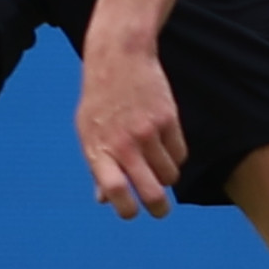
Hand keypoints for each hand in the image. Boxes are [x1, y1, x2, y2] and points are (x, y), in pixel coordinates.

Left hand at [75, 30, 185, 220]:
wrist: (119, 56)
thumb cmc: (100, 98)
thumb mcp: (87, 131)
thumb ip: (96, 166)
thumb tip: (104, 200)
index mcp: (98, 149)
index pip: (114, 190)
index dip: (126, 209)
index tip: (132, 212)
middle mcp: (124, 143)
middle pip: (151, 193)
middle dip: (159, 208)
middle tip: (160, 210)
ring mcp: (148, 132)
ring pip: (170, 175)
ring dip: (166, 176)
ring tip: (156, 162)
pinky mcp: (168, 120)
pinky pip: (180, 155)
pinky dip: (175, 156)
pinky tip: (164, 143)